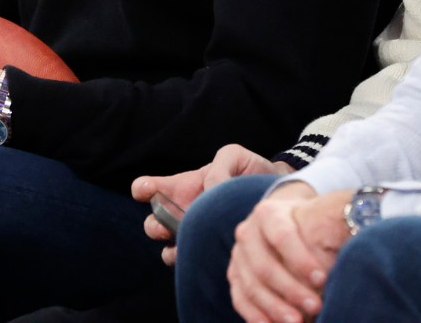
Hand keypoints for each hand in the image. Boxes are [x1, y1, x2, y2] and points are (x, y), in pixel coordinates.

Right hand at [133, 144, 291, 264]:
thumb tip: (208, 192)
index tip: (147, 190)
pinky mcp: (213, 254)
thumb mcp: (235, 156)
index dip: (142, 189)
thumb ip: (218, 168)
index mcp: (183, 186)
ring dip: (172, 249)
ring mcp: (196, 235)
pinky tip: (206, 257)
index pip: (148, 188)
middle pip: (152, 225)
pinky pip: (194, 265)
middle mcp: (183, 212)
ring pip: (168, 250)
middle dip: (156, 225)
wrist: (277, 194)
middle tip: (169, 224)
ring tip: (187, 245)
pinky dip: (194, 263)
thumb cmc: (251, 171)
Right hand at [228, 182, 344, 322]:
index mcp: (267, 213)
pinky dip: (256, 316)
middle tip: (316, 307)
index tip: (322, 279)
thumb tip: (356, 234)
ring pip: (251, 286)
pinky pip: (240, 299)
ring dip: (274, 308)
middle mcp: (247, 232)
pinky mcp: (234, 276)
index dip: (300, 259)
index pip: (281, 235)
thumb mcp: (318, 216)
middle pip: (264, 265)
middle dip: (290, 289)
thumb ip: (332, 225)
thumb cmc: (308, 225)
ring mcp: (238, 256)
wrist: (284, 223)